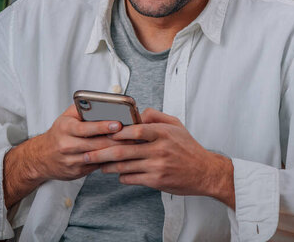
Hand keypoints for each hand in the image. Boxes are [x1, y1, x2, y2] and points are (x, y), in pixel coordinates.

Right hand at [3, 105, 128, 207]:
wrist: (41, 157)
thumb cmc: (59, 133)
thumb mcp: (66, 117)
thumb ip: (82, 109)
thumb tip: (103, 103)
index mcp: (65, 128)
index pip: (86, 128)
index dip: (103, 127)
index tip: (118, 124)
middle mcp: (67, 145)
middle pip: (96, 144)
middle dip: (116, 140)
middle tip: (134, 135)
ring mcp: (72, 161)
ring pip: (98, 157)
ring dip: (116, 151)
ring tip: (132, 145)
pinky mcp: (77, 172)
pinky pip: (97, 166)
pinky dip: (110, 161)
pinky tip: (122, 156)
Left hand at [83, 108, 234, 208]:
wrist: (205, 172)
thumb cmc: (188, 147)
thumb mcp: (176, 124)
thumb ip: (155, 116)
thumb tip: (137, 113)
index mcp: (162, 133)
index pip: (135, 129)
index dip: (116, 131)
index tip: (101, 131)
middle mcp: (159, 149)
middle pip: (123, 150)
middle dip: (101, 152)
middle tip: (87, 153)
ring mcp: (157, 166)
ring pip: (124, 166)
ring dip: (108, 166)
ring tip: (98, 164)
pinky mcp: (156, 181)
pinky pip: (132, 179)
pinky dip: (121, 177)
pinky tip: (117, 174)